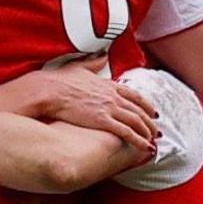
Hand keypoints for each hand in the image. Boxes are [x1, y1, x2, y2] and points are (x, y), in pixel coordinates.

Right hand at [28, 62, 157, 155]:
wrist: (48, 90)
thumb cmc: (58, 80)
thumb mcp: (79, 67)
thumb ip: (93, 63)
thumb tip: (102, 56)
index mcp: (108, 85)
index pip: (134, 95)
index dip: (146, 105)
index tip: (152, 112)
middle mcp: (113, 96)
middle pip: (139, 110)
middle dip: (150, 121)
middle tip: (155, 131)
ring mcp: (109, 108)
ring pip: (137, 121)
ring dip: (146, 132)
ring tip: (151, 141)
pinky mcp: (102, 121)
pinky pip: (126, 132)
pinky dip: (138, 140)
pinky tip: (144, 147)